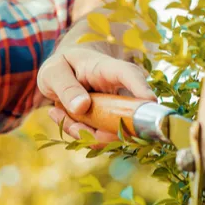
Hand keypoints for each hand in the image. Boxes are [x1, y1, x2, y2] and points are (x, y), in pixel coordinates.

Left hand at [37, 45, 154, 142]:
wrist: (64, 74)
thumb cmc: (62, 67)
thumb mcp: (54, 71)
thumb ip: (65, 87)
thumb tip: (82, 106)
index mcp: (107, 69)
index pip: (129, 74)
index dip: (142, 88)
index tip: (150, 102)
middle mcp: (119, 90)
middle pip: (128, 114)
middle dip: (101, 131)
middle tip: (71, 124)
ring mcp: (118, 108)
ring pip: (113, 132)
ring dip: (84, 133)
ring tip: (58, 113)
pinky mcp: (111, 123)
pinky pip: (101, 138)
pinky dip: (81, 135)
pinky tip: (63, 117)